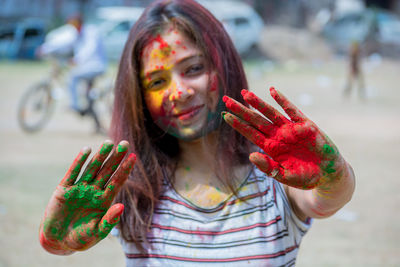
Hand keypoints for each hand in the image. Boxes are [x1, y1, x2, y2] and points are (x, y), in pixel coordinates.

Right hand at [39, 140, 135, 253]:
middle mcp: (94, 191)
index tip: (134, 157)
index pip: (117, 181)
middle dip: (116, 158)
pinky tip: (86, 150)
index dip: (125, 169)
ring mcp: (80, 188)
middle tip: (125, 144)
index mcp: (104, 200)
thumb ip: (109, 220)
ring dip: (100, 156)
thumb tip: (122, 206)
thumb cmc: (81, 238)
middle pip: (107, 171)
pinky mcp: (64, 189)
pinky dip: (79, 162)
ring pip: (92, 169)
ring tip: (109, 144)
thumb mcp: (97, 232)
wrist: (58, 241)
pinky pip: (73, 173)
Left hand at [223, 87, 344, 188]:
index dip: (238, 124)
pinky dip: (282, 101)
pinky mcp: (305, 125)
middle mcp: (277, 135)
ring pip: (270, 113)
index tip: (224, 115)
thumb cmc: (305, 176)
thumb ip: (268, 167)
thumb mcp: (284, 176)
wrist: (328, 174)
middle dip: (241, 110)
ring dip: (257, 103)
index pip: (250, 133)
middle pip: (255, 120)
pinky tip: (272, 91)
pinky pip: (292, 110)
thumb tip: (251, 156)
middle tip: (226, 100)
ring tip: (244, 94)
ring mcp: (290, 129)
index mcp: (271, 148)